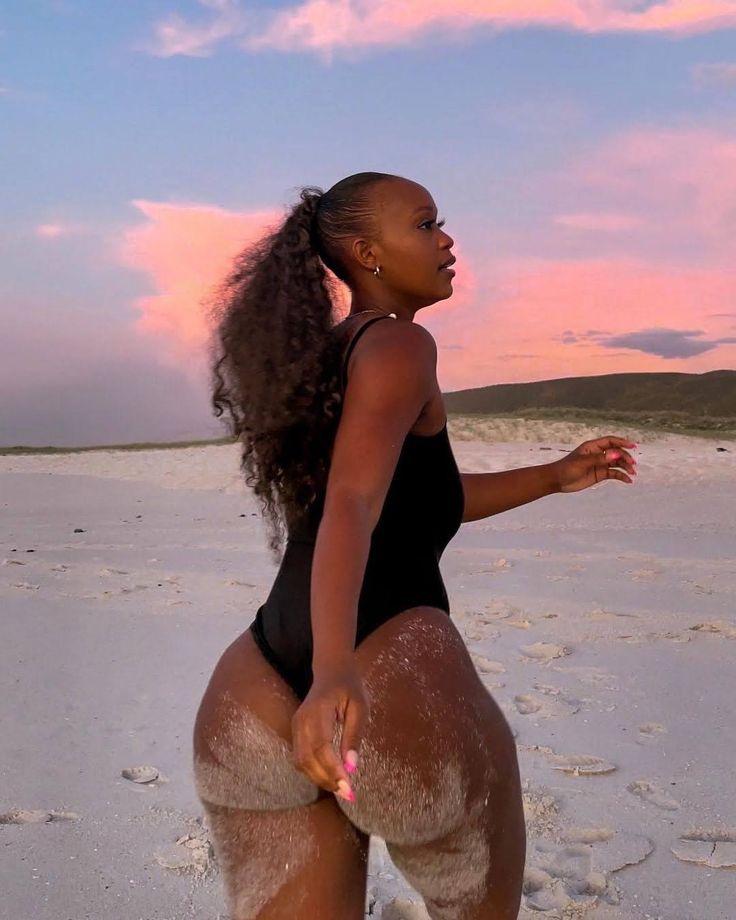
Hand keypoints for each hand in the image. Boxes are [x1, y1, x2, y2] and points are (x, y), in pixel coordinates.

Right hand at [291, 663, 369, 802]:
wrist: (332, 671)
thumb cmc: (350, 688)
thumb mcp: (360, 708)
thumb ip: (354, 736)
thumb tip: (351, 767)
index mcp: (318, 710)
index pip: (321, 746)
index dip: (333, 770)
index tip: (349, 787)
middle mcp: (302, 720)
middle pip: (307, 758)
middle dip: (327, 779)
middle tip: (349, 794)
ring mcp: (296, 726)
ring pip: (301, 762)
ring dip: (319, 779)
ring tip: (342, 788)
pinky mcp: (296, 732)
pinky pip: (300, 758)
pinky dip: (314, 771)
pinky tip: (331, 777)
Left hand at [551, 435, 637, 492]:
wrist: (557, 481)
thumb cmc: (567, 468)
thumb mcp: (583, 462)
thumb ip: (600, 459)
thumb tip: (616, 454)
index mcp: (593, 447)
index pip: (610, 441)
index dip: (622, 442)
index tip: (633, 446)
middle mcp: (598, 454)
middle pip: (616, 452)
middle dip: (625, 457)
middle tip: (632, 464)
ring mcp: (600, 464)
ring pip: (617, 463)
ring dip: (625, 467)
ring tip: (633, 473)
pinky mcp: (600, 474)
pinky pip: (614, 473)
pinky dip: (621, 476)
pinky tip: (628, 480)